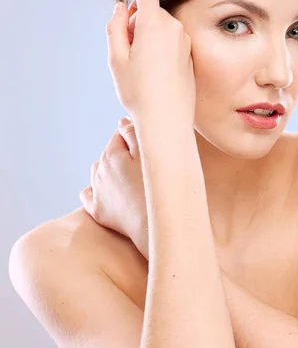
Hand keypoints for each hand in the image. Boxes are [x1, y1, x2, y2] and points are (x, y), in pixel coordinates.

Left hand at [79, 118, 147, 257]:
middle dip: (124, 154)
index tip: (149, 146)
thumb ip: (134, 133)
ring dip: (111, 170)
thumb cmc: (159, 189)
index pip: (120, 134)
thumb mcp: (151, 155)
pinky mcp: (98, 211)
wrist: (156, 225)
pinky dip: (96, 190)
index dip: (136, 138)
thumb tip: (121, 122)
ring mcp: (97, 192)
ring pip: (98, 172)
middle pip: (110, 153)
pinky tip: (109, 191)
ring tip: (131, 178)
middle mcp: (99, 171)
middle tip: (145, 164)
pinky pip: (88, 195)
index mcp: (111, 155)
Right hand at [107, 0, 195, 125]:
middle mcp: (174, 28)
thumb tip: (122, 7)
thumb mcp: (116, 58)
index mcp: (153, 23)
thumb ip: (115, 26)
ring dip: (149, 36)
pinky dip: (161, 48)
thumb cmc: (138, 92)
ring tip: (140, 67)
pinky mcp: (190, 56)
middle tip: (125, 49)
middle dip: (136, 21)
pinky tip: (155, 74)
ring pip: (162, 28)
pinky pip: (172, 42)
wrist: (167, 121)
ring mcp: (185, 43)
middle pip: (151, 11)